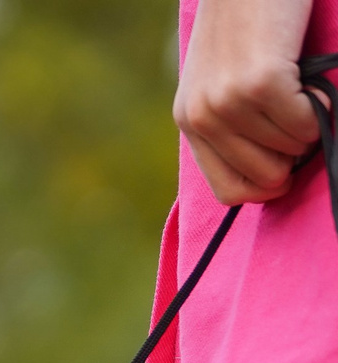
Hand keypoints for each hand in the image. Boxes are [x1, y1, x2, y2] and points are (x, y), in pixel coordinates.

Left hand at [175, 0, 318, 203]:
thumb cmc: (247, 24)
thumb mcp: (221, 78)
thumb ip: (230, 121)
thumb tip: (272, 168)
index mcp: (191, 121)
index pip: (229, 190)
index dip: (267, 188)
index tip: (288, 170)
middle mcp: (203, 117)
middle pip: (264, 177)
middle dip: (293, 155)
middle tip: (300, 119)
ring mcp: (230, 102)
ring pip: (290, 149)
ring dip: (309, 124)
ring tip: (302, 90)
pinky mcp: (261, 83)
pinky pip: (305, 124)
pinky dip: (320, 109)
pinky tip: (312, 84)